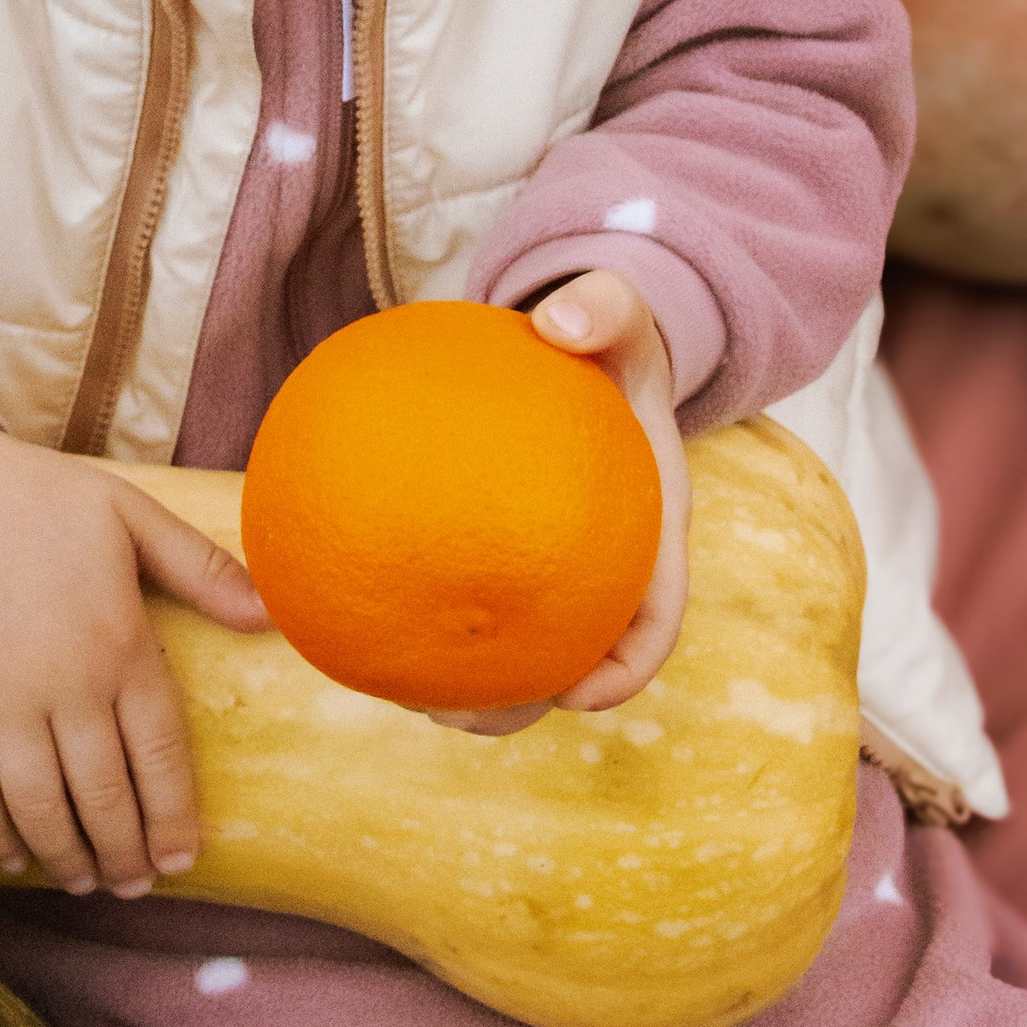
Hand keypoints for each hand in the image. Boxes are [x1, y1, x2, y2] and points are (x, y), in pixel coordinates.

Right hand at [0, 422, 265, 896]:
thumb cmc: (39, 499)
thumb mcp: (131, 517)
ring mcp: (0, 702)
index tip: (183, 859)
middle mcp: (66, 687)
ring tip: (85, 883)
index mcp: (121, 646)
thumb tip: (272, 615)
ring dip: (67, 856)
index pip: (158, 755)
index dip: (172, 817)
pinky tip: (14, 856)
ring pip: (41, 806)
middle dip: (125, 853)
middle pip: (103, 796)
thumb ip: (202, 569)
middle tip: (136, 885)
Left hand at [445, 271, 691, 733]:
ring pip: (524, 652)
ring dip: (472, 694)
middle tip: (456, 720)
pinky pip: (473, 599)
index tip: (581, 696)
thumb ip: (601, 307)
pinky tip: (369, 621)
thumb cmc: (606, 337)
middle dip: (524, 706)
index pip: (658, 614)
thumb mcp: (617, 312)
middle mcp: (610, 562)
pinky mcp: (503, 555)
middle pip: (580, 661)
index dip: (628, 666)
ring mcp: (558, 567)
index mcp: (654, 527)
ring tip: (408, 704)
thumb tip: (561, 321)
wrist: (582, 343)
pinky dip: (430, 622)